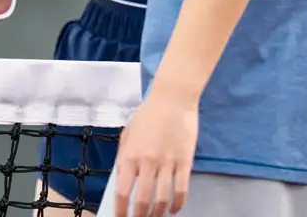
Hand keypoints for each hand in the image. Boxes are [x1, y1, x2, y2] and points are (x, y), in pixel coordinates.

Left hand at [112, 88, 199, 216]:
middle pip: (143, 199)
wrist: (172, 100)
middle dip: (139, 216)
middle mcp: (147, 162)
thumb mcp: (127, 135)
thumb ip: (124, 158)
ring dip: (157, 213)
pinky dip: (177, 204)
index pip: (122, 190)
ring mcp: (167, 163)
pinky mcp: (185, 162)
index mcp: (129, 155)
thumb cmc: (146, 116)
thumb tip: (122, 180)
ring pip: (162, 198)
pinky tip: (173, 209)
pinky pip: (181, 190)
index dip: (121, 209)